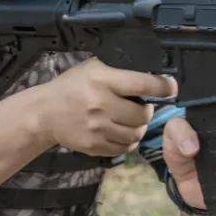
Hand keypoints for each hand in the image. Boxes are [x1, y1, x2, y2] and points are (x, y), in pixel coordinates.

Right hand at [38, 58, 176, 156]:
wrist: (45, 112)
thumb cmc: (72, 86)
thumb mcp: (92, 68)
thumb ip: (118, 71)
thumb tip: (152, 76)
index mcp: (102, 79)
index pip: (142, 84)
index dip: (163, 87)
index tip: (171, 87)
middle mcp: (100, 104)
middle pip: (143, 114)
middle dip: (148, 111)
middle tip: (143, 107)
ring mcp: (97, 128)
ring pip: (136, 134)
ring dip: (139, 127)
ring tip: (131, 121)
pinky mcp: (94, 146)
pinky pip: (124, 148)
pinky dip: (128, 141)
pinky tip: (121, 132)